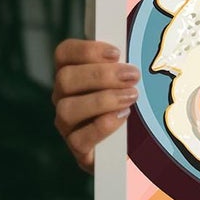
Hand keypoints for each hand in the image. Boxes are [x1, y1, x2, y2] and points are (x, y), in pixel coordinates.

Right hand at [52, 39, 139, 173]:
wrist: (136, 143)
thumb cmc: (128, 101)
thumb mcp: (125, 79)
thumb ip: (121, 65)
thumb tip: (132, 51)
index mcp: (72, 73)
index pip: (63, 53)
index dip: (87, 50)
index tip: (116, 53)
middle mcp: (62, 97)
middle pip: (65, 79)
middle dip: (101, 75)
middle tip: (131, 76)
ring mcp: (66, 124)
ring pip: (67, 109)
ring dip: (102, 100)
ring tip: (131, 96)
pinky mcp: (77, 148)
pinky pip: (79, 138)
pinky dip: (102, 126)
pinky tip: (122, 116)